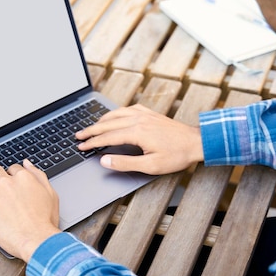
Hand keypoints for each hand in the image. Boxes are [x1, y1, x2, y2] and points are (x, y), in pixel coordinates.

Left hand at [0, 160, 60, 261]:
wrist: (37, 240)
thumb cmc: (45, 220)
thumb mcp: (50, 193)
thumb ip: (38, 175)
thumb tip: (27, 164)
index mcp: (23, 177)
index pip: (13, 168)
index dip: (12, 175)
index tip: (12, 182)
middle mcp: (6, 183)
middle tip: (0, 187)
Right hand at [76, 104, 203, 174]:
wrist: (196, 142)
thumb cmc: (177, 155)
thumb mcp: (150, 166)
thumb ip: (125, 163)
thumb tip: (105, 161)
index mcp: (136, 132)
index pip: (107, 137)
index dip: (92, 143)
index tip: (81, 147)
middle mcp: (138, 120)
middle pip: (107, 123)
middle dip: (91, 130)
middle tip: (78, 136)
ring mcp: (144, 114)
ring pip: (115, 114)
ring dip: (101, 120)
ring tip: (91, 127)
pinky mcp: (150, 113)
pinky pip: (127, 109)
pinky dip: (115, 113)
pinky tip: (113, 116)